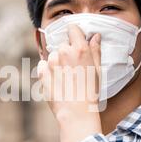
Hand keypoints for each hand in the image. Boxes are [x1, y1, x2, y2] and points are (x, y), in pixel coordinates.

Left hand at [37, 24, 102, 141]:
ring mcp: (51, 62)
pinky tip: (56, 81)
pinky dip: (47, 71)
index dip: (74, 34)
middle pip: (63, 44)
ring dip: (57, 62)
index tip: (76, 42)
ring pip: (53, 55)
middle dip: (67, 52)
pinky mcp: (42, 73)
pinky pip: (43, 65)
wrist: (76, 113)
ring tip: (66, 78)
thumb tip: (95, 36)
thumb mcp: (98, 71)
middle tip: (73, 68)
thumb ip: (96, 51)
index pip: (72, 28)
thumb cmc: (90, 93)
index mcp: (80, 49)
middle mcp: (64, 52)